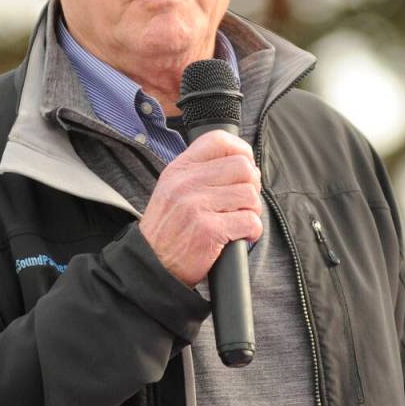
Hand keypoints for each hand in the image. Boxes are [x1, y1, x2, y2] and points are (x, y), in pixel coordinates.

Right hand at [138, 130, 262, 286]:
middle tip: (242, 202)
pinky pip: (250, 221)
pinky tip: (240, 236)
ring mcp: (197, 205)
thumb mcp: (173, 188)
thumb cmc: (169, 229)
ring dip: (252, 211)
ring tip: (238, 221)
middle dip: (251, 186)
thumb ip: (199, 171)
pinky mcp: (209, 230)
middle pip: (243, 167)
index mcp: (179, 169)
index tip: (245, 167)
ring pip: (250, 194)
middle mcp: (187, 183)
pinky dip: (252, 231)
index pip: (218, 140)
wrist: (152, 265)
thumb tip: (242, 163)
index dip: (241, 150)